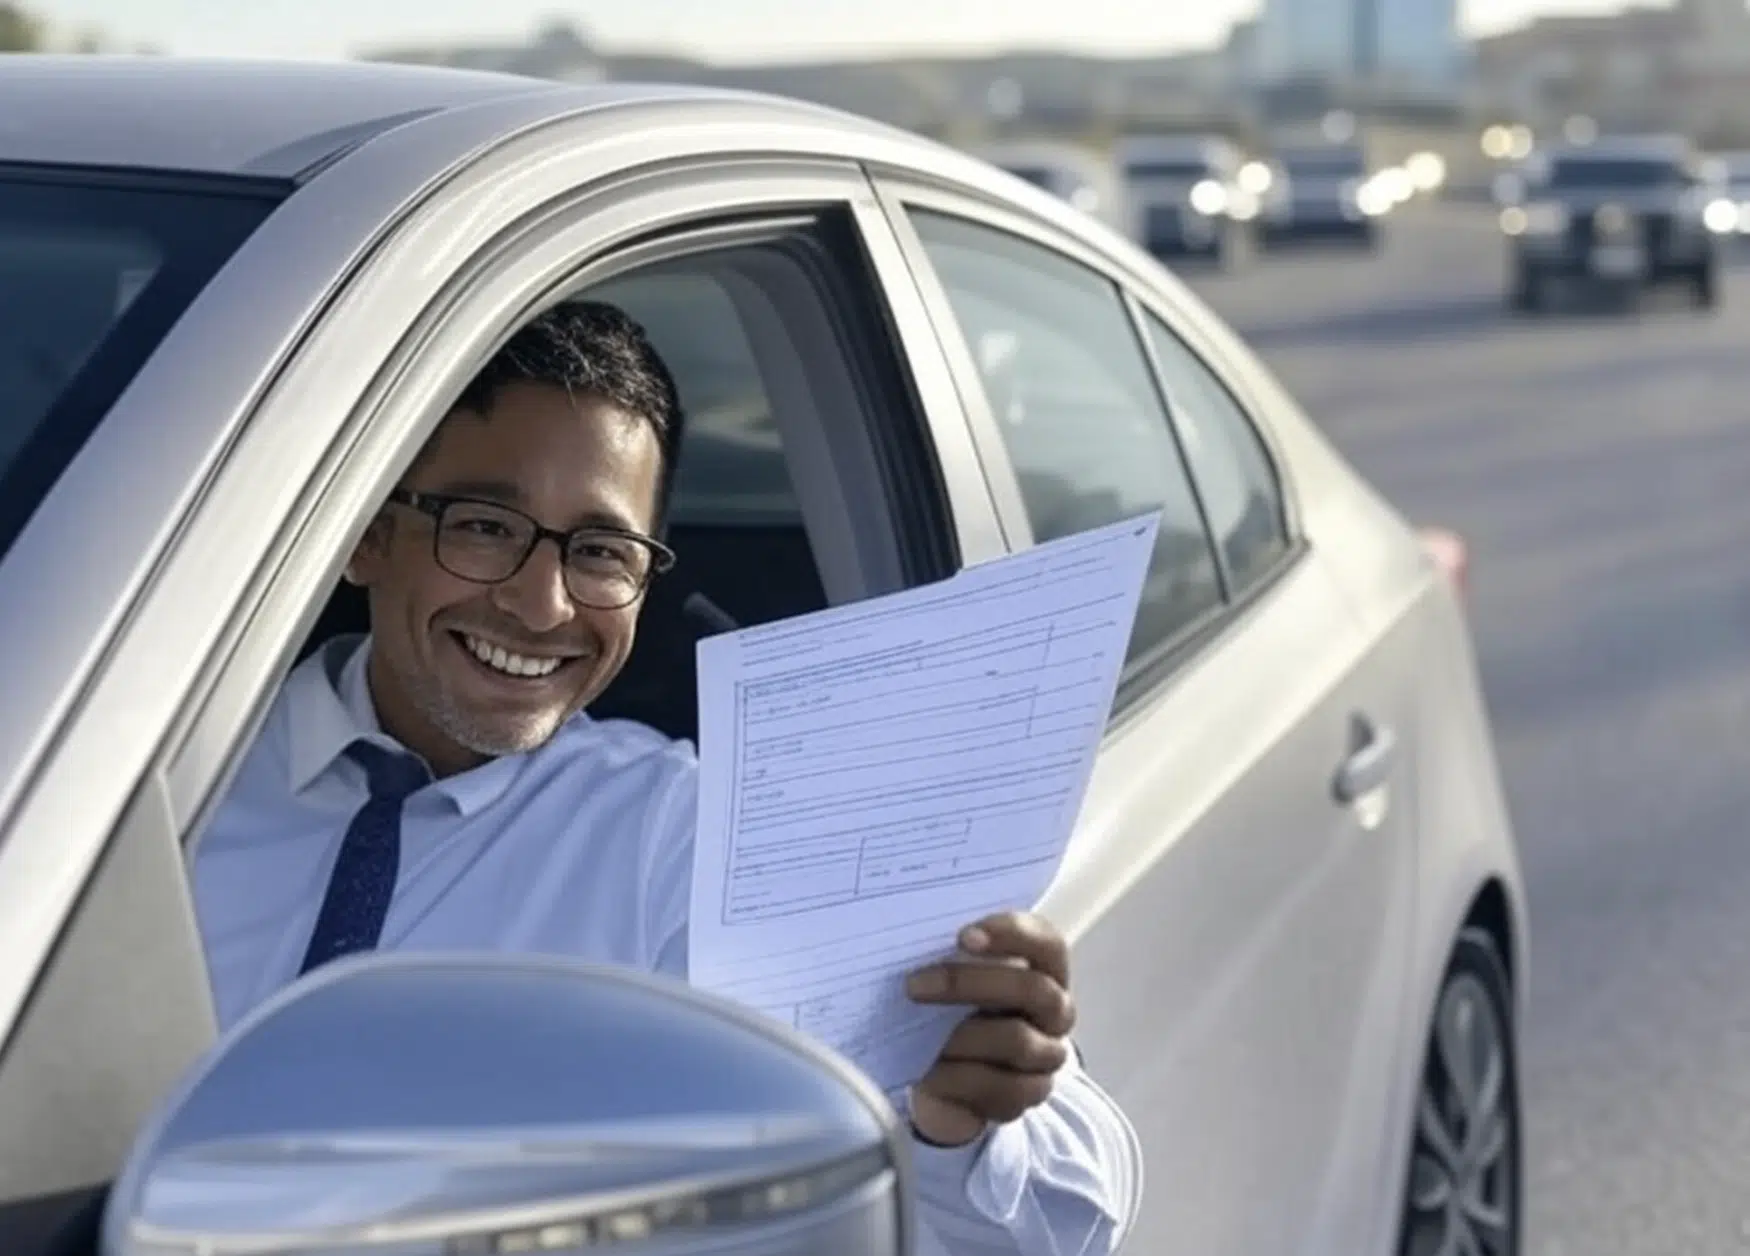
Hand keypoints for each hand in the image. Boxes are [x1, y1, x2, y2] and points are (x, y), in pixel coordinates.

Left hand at [904, 911, 1075, 1147]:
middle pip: (1032, 989)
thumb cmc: (952, 1007)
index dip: (1011, 934)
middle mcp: (1055, 1010)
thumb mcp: (952, 974)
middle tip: (914, 985)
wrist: (949, 1072)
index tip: (962, 936)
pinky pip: (1000, 1087)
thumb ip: (948, 952)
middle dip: (967, 983)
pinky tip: (929, 1073)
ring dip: (961, 1037)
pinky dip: (958, 1078)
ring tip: (918, 1037)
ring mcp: (1047, 1055)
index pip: (1046, 943)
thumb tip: (909, 936)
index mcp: (1044, 968)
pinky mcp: (1028, 1093)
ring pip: (1017, 1041)